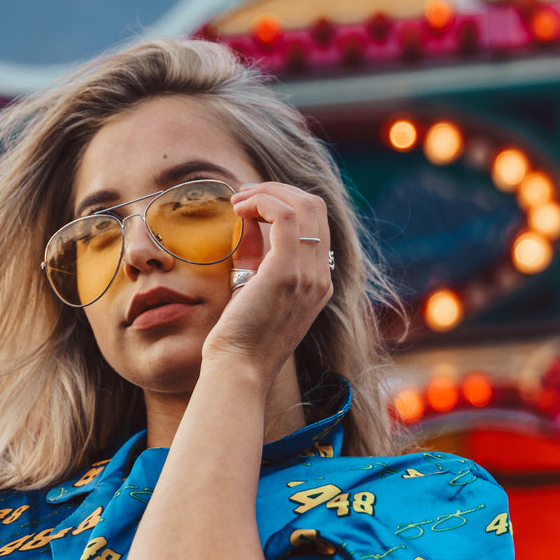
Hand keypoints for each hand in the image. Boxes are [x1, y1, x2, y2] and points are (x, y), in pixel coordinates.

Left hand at [201, 182, 332, 383]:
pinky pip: (285, 216)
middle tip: (243, 194)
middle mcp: (320, 277)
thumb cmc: (239, 334)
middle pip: (315, 207)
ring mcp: (308, 275)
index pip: (316, 223)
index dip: (285, 201)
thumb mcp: (252, 284)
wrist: (238, 370)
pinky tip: (239, 210)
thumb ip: (255, 251)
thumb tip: (247, 217)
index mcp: (318, 282)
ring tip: (238, 200)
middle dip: (278, 190)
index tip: (251, 201)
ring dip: (267, 192)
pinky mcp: (286, 273)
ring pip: (304, 205)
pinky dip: (262, 202)